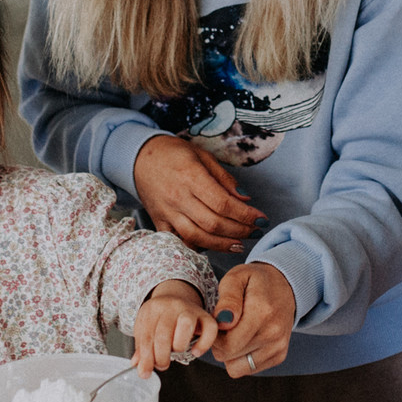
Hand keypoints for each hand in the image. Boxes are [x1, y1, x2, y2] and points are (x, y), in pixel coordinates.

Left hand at [131, 280, 218, 375]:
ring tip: (175, 353)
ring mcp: (189, 309)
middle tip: (161, 364)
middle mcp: (171, 306)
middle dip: (161, 356)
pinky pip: (210, 329)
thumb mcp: (145, 328)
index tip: (144, 373)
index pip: (147, 336)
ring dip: (178, 346)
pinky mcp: (205, 316)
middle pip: (164, 332)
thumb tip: (138, 365)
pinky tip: (195, 351)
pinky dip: (203, 343)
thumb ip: (142, 347)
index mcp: (152, 309)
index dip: (146, 358)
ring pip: (186, 325)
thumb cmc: (159, 318)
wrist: (176, 297)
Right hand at [133, 135, 262, 251]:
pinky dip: (196, 248)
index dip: (245, 215)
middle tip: (254, 231)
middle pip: (213, 224)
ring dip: (222, 245)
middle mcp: (178, 197)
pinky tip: (212, 247)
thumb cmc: (174, 154)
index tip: (261, 219)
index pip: (223, 203)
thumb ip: (224, 178)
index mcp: (191, 176)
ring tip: (239, 244)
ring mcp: (167, 212)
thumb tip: (245, 198)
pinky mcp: (159, 221)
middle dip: (239, 231)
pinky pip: (178, 241)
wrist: (139, 157)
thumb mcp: (202, 156)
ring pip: (197, 237)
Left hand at [209, 263, 295, 377]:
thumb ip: (228, 299)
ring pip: (237, 368)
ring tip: (234, 334)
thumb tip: (222, 322)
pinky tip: (245, 339)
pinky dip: (241, 358)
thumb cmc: (255, 281)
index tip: (216, 323)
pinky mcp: (279, 356)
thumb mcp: (236, 277)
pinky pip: (248, 369)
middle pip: (229, 356)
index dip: (214, 337)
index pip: (227, 344)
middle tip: (223, 328)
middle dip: (219, 344)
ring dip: (230, 354)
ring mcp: (278, 347)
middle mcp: (273, 333)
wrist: (285, 286)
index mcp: (262, 313)